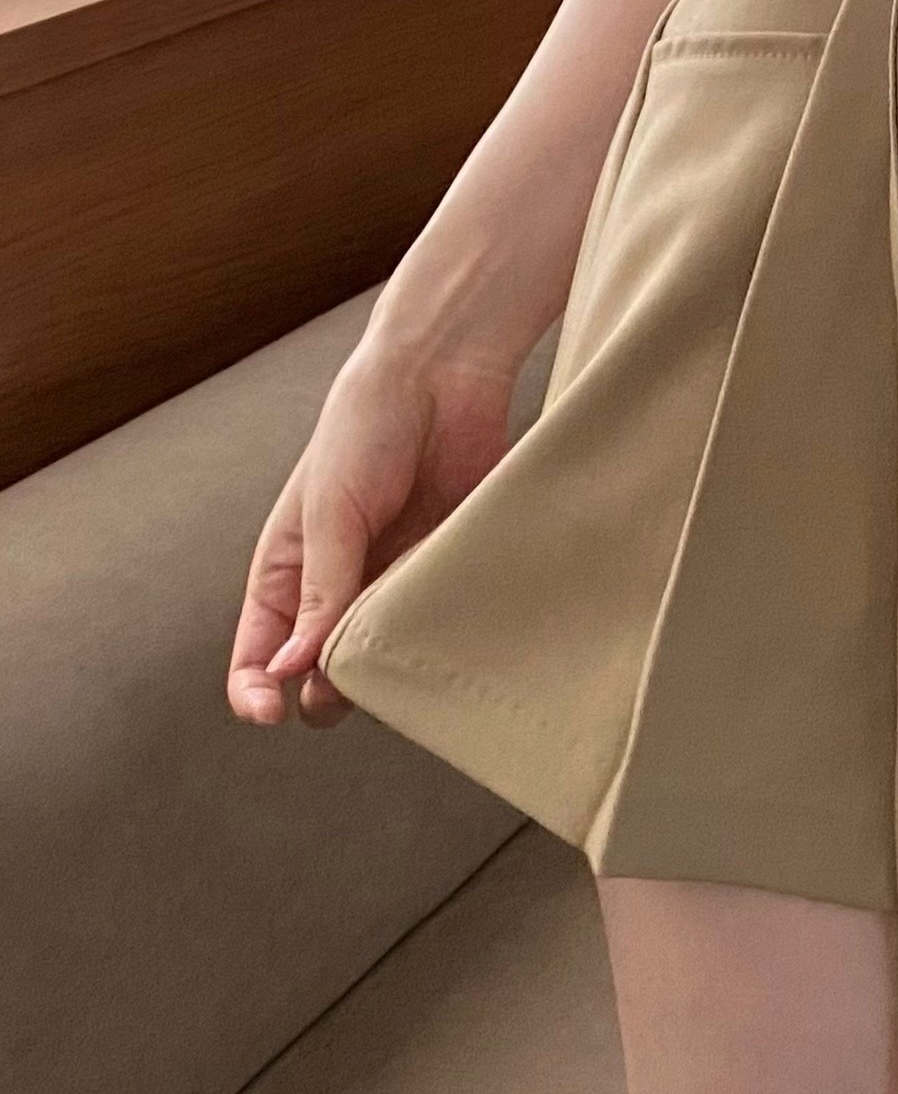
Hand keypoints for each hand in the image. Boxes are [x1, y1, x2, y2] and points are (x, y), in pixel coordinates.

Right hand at [227, 338, 519, 728]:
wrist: (441, 382)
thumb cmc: (365, 432)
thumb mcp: (329, 513)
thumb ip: (316, 591)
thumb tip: (291, 667)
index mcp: (286, 572)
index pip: (257, 652)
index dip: (257, 690)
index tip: (273, 711)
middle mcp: (337, 587)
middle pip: (320, 672)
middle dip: (328, 692)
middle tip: (347, 685)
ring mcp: (392, 582)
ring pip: (382, 658)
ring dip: (386, 670)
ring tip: (396, 656)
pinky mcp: (442, 570)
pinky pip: (437, 623)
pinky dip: (438, 637)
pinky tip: (445, 635)